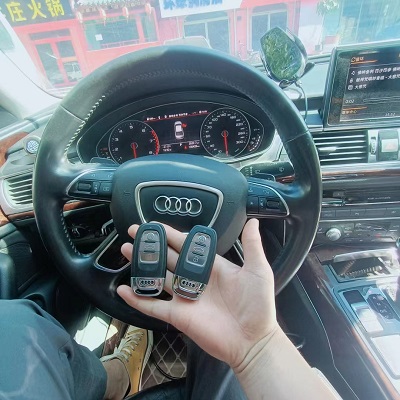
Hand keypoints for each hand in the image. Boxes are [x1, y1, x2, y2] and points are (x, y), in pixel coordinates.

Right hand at [117, 219, 277, 369]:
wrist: (253, 341)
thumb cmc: (258, 306)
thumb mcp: (258, 270)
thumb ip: (252, 245)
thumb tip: (252, 220)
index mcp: (211, 266)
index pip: (186, 245)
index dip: (170, 234)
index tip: (155, 224)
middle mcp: (194, 279)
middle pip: (167, 258)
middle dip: (151, 245)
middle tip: (134, 232)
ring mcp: (184, 297)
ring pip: (157, 277)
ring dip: (142, 265)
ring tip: (126, 250)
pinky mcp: (177, 315)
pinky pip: (153, 306)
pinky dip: (137, 299)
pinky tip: (124, 290)